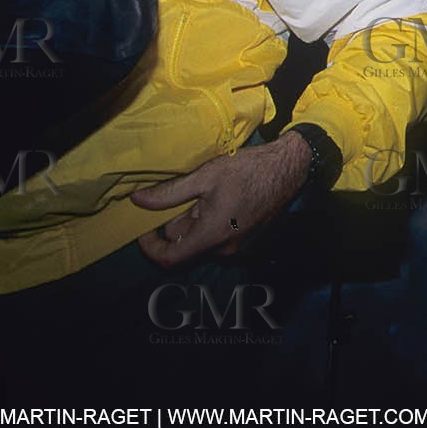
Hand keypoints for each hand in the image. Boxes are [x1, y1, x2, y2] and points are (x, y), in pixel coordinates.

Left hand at [131, 131, 310, 267]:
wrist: (289, 168)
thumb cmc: (248, 169)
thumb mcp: (205, 176)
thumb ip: (168, 193)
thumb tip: (137, 200)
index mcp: (212, 235)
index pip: (170, 259)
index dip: (151, 248)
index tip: (144, 230)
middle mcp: (225, 249)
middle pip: (186, 248)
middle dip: (175, 228)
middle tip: (176, 200)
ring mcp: (239, 246)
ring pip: (202, 242)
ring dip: (193, 224)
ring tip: (201, 195)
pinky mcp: (248, 241)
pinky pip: (218, 239)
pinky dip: (209, 225)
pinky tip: (217, 200)